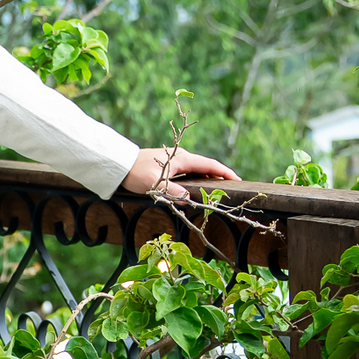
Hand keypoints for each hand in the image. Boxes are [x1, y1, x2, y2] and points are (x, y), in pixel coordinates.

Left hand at [120, 146, 239, 200]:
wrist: (120, 164)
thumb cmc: (137, 173)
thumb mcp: (156, 185)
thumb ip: (173, 193)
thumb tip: (189, 201)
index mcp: (183, 159)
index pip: (210, 165)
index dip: (225, 172)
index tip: (238, 180)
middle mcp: (182, 157)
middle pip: (206, 167)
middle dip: (220, 176)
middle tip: (231, 189)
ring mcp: (176, 160)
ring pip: (198, 169)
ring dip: (208, 178)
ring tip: (217, 190)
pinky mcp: (170, 164)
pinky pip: (189, 171)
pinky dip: (198, 178)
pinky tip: (198, 187)